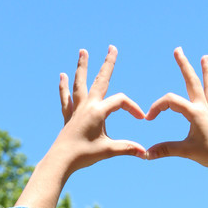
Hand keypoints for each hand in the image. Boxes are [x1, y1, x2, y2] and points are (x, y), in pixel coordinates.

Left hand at [15, 46, 145, 207]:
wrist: (61, 161)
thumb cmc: (84, 155)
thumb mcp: (109, 151)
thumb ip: (128, 148)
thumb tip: (146, 153)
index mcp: (98, 112)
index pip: (120, 101)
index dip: (133, 107)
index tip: (141, 118)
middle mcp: (87, 106)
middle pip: (100, 80)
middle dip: (108, 63)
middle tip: (112, 47)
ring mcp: (76, 109)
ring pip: (80, 83)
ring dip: (82, 67)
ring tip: (82, 51)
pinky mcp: (68, 116)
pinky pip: (66, 97)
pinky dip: (64, 87)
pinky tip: (62, 76)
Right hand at [145, 48, 207, 169]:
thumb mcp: (184, 151)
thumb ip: (164, 149)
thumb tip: (145, 154)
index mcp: (195, 113)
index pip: (171, 101)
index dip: (157, 107)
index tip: (149, 118)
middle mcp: (204, 108)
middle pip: (192, 81)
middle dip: (184, 65)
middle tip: (178, 49)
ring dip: (207, 71)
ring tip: (205, 57)